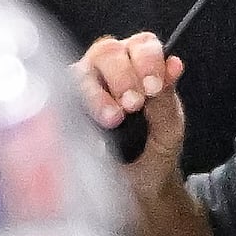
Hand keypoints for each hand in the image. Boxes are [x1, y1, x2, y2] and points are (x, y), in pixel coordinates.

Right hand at [77, 31, 186, 199]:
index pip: (141, 44)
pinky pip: (61, 99)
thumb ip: (168, 97)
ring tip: (113, 119)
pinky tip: (90, 127)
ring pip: (82, 72)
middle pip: (109, 51)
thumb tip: (174, 64)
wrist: (139, 191)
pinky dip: (76, 109)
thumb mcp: (169, 129)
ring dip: (98, 94)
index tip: (153, 87)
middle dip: (123, 76)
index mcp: (140, 65)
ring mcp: (83, 87)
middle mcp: (109, 70)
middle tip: (133, 104)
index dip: (147, 60)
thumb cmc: (155, 154)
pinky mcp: (62, 108)